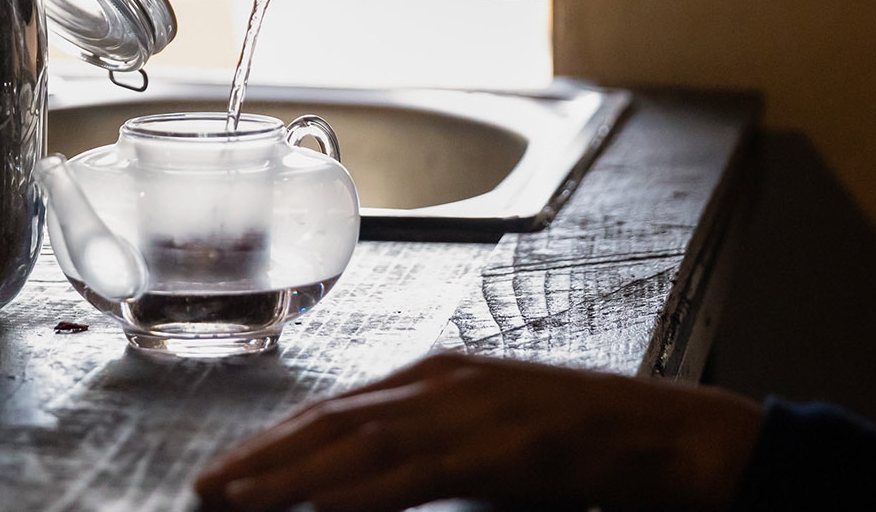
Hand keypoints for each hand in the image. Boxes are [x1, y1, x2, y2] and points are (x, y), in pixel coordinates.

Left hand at [192, 352, 763, 511]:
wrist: (667, 434)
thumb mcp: (489, 432)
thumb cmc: (582, 442)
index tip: (229, 468)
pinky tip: (322, 506)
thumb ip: (429, 446)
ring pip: (356, 446)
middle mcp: (438, 384)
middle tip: (207, 489)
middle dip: (263, 458)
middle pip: (330, 423)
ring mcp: (465, 412)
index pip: (335, 409)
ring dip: (290, 475)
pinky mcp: (496, 449)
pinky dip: (362, 490)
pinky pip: (414, 473)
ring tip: (238, 499)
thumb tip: (367, 479)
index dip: (276, 441)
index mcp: (434, 376)